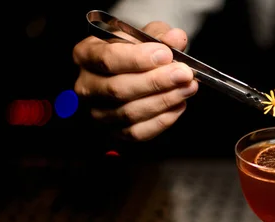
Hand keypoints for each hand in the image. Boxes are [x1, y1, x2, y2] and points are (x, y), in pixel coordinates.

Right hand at [72, 22, 197, 140]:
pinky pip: (138, 132)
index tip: (166, 55)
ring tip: (188, 88)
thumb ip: (159, 36)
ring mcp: (98, 113)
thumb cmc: (132, 53)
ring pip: (130, 112)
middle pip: (119, 89)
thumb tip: (176, 38)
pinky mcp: (114, 132)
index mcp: (86, 55)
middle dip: (157, 82)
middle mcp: (86, 86)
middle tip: (184, 74)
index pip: (108, 59)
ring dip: (165, 100)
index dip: (139, 59)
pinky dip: (162, 120)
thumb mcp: (143, 36)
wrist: (129, 73)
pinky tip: (179, 105)